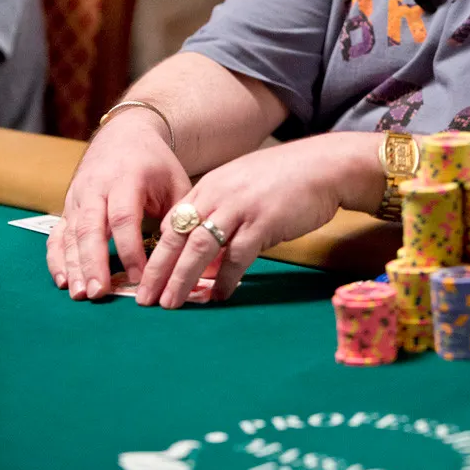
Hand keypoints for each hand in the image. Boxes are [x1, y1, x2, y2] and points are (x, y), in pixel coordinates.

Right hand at [46, 109, 191, 299]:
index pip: (124, 217)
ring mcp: (78, 197)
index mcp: (127, 178)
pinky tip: (64, 281)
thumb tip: (187, 255)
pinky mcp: (67, 206)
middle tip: (98, 293)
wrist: (124, 135)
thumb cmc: (156, 164)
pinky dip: (57, 258)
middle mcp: (97, 187)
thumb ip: (179, 215)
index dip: (129, 249)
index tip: (139, 277)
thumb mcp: (175, 181)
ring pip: (71, 233)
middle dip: (93, 262)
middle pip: (91, 227)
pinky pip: (57, 234)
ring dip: (74, 265)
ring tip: (80, 294)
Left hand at [136, 134, 360, 308]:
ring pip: (199, 248)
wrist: (324, 166)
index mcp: (211, 185)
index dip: (158, 251)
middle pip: (178, 236)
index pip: (173, 221)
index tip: (147, 276)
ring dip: (182, 279)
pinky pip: (237, 256)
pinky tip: (220, 295)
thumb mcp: (245, 187)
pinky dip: (225, 279)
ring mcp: (240, 208)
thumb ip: (222, 214)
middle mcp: (219, 194)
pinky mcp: (263, 222)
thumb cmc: (287, 178)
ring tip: (172, 303)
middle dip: (158, 270)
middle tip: (145, 298)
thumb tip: (207, 257)